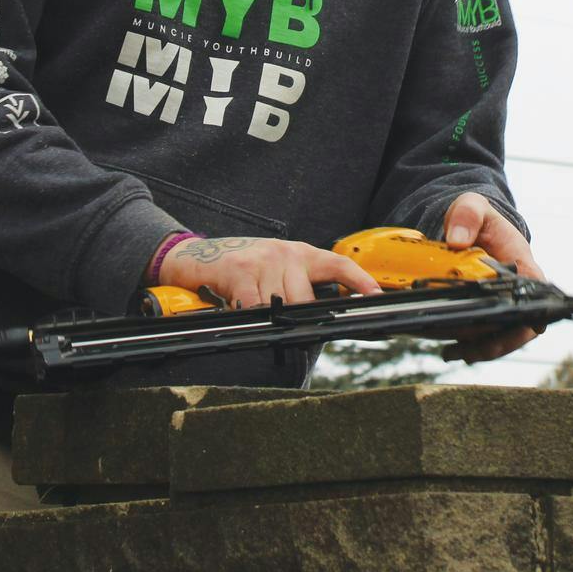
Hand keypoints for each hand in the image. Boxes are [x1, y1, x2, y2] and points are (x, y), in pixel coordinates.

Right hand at [159, 236, 381, 308]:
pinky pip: (254, 304)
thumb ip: (296, 287)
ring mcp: (263, 260)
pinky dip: (248, 313)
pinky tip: (238, 306)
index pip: (338, 264)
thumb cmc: (238, 268)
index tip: (377, 295)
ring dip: (266, 316)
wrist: (194, 256)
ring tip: (251, 307)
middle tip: (278, 318)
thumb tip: (318, 317)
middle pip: (306, 300)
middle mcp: (285, 253)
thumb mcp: (274, 271)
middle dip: (293, 317)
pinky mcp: (239, 269)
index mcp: (299, 254)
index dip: (360, 280)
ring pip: (281, 305)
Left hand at [439, 192, 547, 363]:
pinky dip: (466, 346)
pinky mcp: (484, 315)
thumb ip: (467, 215)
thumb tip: (457, 240)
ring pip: (498, 336)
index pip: (535, 292)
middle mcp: (517, 292)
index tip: (529, 328)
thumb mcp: (471, 206)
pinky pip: (480, 336)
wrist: (468, 228)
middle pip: (516, 325)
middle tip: (468, 348)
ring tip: (452, 353)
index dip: (534, 313)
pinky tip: (448, 350)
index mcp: (523, 266)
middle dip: (495, 340)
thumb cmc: (476, 219)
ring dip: (478, 349)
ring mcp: (501, 306)